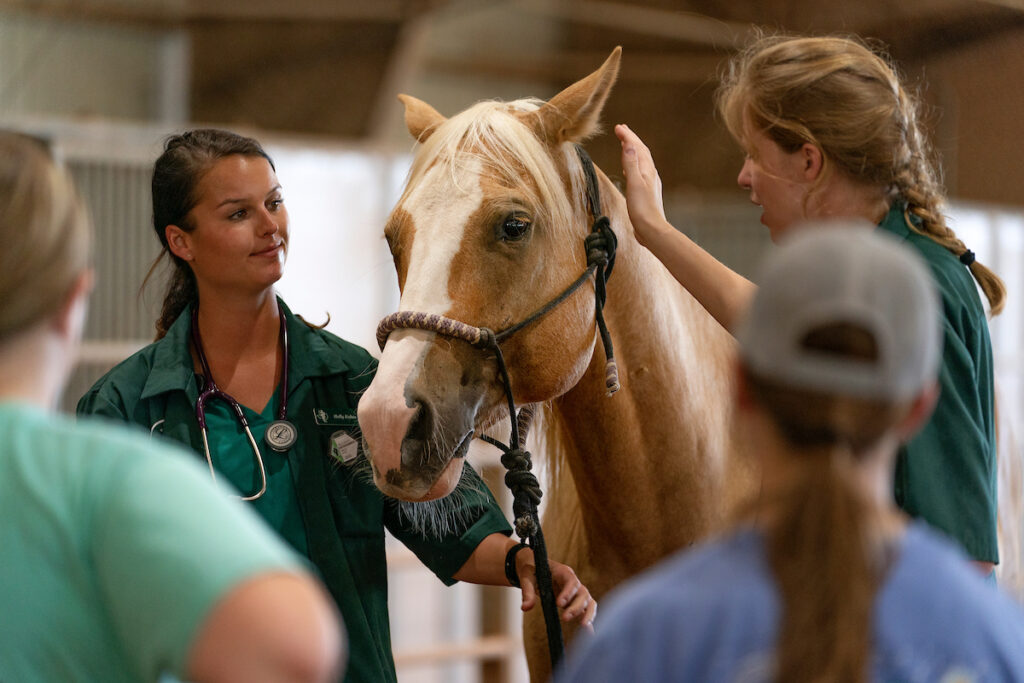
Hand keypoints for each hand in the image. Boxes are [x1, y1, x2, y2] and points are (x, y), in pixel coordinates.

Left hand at [517, 551, 595, 630]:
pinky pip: (586, 609)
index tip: (559, 604)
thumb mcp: (526, 577)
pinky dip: (589, 619)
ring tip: (583, 626)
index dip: (568, 592)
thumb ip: (527, 592)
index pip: (571, 581)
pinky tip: (590, 632)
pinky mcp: (575, 601)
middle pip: (582, 593)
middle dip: (576, 607)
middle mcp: (573, 582)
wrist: (534, 568)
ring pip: (588, 601)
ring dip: (587, 613)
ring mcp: (576, 592)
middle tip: (565, 618)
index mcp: (562, 572)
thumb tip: (525, 608)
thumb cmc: (531, 570)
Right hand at [614, 123, 669, 247]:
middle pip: (641, 152)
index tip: (618, 127)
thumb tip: (629, 145)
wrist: (651, 229)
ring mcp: (649, 183)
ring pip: (641, 161)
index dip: (628, 136)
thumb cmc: (642, 209)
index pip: (637, 147)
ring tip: (625, 144)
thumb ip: (631, 164)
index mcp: (647, 170)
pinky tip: (630, 170)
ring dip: (633, 150)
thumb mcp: (634, 184)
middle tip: (622, 130)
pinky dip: (633, 164)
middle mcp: (650, 174)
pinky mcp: (646, 192)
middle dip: (631, 139)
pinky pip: (640, 172)